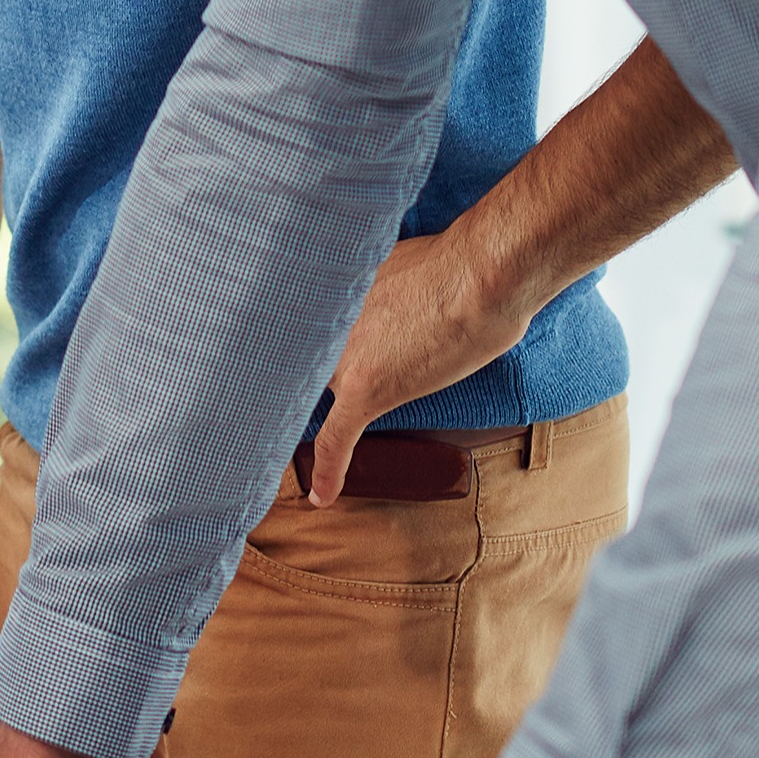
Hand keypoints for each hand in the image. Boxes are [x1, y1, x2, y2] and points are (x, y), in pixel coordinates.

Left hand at [299, 232, 515, 506]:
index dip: (299, 345)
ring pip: (326, 388)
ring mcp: (341, 357)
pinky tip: (322, 495)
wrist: (480, 275)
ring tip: (364, 396)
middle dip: (316, 368)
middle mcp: (325, 322)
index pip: (301, 327)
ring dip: (340, 393)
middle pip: (310, 359)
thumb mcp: (399, 262)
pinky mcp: (362, 388)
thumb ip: (378, 285)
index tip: (278, 356)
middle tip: (327, 373)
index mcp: (332, 288)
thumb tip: (389, 298)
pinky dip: (330, 468)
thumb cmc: (459, 264)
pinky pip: (336, 438)